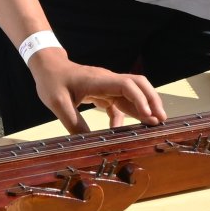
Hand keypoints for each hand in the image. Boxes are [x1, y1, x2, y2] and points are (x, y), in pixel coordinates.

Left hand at [27, 51, 164, 132]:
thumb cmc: (52, 81)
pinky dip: (125, 115)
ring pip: (132, 93)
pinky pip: (120, 103)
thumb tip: (88, 143)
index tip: (147, 115)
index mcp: (98, 81)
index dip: (140, 99)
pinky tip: (123, 130)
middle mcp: (107, 80)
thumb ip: (73, 123)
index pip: (127, 85)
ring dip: (143, 107)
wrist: (48, 67)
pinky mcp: (104, 92)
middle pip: (138, 85)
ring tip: (153, 126)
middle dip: (152, 100)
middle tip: (161, 119)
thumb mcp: (58, 104)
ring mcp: (107, 85)